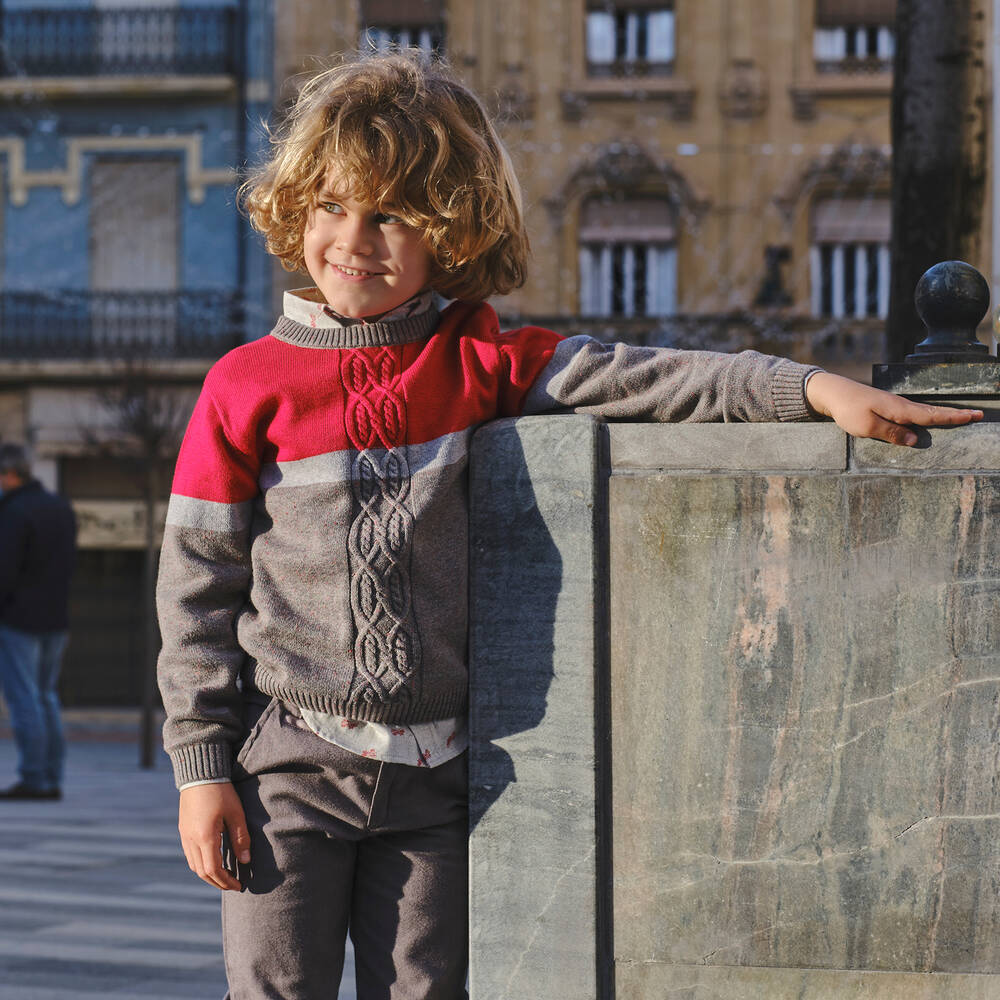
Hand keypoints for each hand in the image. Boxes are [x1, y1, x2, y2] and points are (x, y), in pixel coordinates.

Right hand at [178, 781, 249, 890]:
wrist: (199, 774)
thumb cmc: (221, 791)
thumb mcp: (236, 813)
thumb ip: (241, 838)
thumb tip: (245, 861)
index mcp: (205, 837)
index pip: (214, 870)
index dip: (226, 881)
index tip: (239, 885)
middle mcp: (191, 840)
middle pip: (202, 872)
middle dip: (218, 882)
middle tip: (233, 885)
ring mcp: (184, 835)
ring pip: (194, 865)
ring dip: (208, 875)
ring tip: (224, 876)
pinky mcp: (183, 830)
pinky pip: (190, 855)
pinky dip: (201, 864)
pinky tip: (212, 861)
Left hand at [805, 372, 982, 445]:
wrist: (833, 392)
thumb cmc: (848, 410)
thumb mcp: (867, 427)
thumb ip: (892, 434)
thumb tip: (915, 440)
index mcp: (898, 410)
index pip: (931, 416)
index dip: (952, 418)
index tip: (973, 416)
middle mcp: (900, 405)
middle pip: (933, 412)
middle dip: (955, 414)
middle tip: (978, 414)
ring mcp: (894, 405)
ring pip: (924, 412)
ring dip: (944, 414)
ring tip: (962, 417)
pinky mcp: (887, 407)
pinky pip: (913, 413)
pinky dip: (927, 415)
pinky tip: (930, 419)